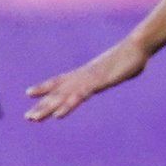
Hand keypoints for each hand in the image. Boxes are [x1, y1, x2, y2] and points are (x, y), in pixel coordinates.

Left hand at [25, 38, 150, 121]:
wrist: (138, 46)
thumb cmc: (133, 56)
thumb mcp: (120, 67)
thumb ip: (117, 71)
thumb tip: (126, 68)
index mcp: (87, 72)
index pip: (61, 80)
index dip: (45, 86)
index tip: (29, 93)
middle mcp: (83, 76)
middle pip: (58, 92)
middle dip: (43, 105)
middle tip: (27, 118)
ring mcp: (89, 80)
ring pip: (64, 97)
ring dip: (48, 108)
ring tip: (33, 119)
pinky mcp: (97, 84)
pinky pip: (79, 97)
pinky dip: (67, 106)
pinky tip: (58, 116)